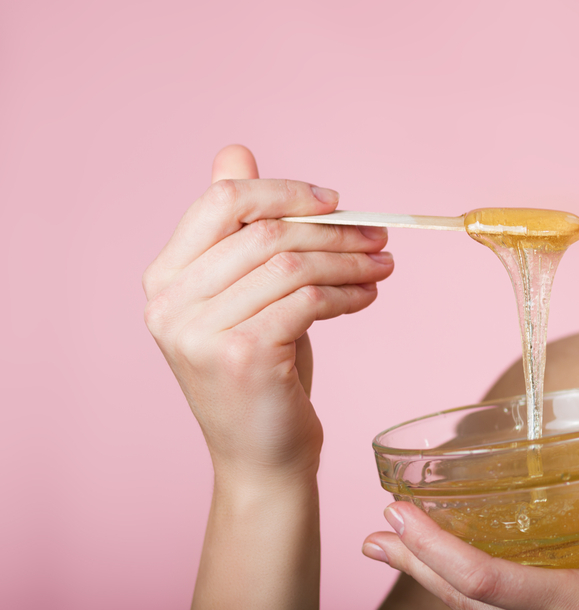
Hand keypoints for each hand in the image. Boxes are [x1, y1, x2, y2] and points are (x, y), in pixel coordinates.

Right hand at [143, 144, 394, 481]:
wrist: (262, 458)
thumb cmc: (261, 370)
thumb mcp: (247, 291)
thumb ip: (237, 229)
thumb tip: (235, 151)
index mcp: (165, 277)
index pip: (221, 201)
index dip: (283, 191)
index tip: (334, 201)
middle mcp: (170, 302)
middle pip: (264, 231)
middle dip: (334, 229)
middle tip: (379, 234)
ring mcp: (199, 331)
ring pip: (293, 264)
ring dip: (350, 259)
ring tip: (383, 264)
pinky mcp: (240, 356)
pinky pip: (309, 300)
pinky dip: (349, 292)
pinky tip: (369, 294)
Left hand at [362, 454, 578, 609]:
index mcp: (577, 605)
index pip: (487, 581)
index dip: (434, 550)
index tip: (398, 515)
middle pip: (462, 600)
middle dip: (413, 562)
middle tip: (376, 528)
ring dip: (426, 578)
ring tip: (390, 545)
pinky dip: (460, 594)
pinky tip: (446, 576)